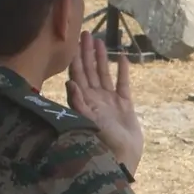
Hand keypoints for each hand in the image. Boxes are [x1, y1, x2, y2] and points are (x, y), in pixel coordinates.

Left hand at [66, 31, 143, 176]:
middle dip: (87, 52)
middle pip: (89, 70)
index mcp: (84, 101)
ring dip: (101, 58)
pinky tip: (122, 58)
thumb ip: (78, 103)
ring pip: (104, 74)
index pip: (77, 74)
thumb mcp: (87, 123)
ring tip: (100, 40)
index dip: (76, 58)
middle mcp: (94, 99)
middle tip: (86, 33)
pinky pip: (123, 84)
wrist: (122, 160)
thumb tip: (69, 81)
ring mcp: (109, 102)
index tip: (74, 41)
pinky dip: (122, 71)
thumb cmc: (102, 145)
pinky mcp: (124, 106)